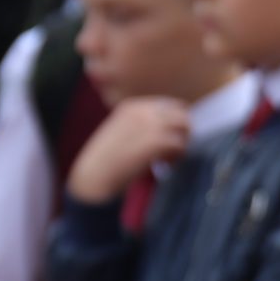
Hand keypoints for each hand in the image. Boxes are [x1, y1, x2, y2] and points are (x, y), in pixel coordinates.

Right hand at [69, 98, 191, 203]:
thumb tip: (169, 131)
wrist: (95, 175)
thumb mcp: (122, 132)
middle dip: (183, 132)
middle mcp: (142, 110)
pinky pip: (180, 144)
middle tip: (175, 150)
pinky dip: (178, 156)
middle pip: (181, 113)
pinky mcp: (155, 141)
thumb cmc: (107, 160)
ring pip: (184, 126)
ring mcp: (149, 124)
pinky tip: (166, 165)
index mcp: (133, 106)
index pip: (170, 105)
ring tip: (170, 159)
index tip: (171, 139)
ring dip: (183, 143)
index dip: (176, 123)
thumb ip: (142, 126)